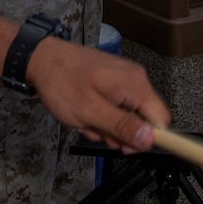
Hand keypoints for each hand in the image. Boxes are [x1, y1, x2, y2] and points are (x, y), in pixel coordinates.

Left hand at [28, 37, 170, 152]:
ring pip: (128, 116)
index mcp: (135, 84)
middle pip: (144, 120)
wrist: (41, 58)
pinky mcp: (114, 80)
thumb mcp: (90, 111)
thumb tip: (149, 140)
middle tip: (96, 130)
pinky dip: (102, 114)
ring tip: (86, 119)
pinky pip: (117, 106)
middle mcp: (135, 79)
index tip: (123, 145)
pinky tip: (85, 111)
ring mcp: (124, 78)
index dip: (146, 138)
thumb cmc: (62, 81)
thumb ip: (121, 126)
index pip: (161, 120)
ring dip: (107, 126)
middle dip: (120, 132)